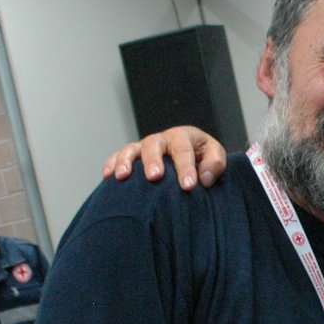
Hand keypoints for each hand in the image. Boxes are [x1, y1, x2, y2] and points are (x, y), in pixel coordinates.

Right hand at [102, 127, 227, 189]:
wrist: (190, 156)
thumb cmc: (202, 158)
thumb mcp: (215, 156)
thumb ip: (214, 164)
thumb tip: (204, 178)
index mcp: (183, 136)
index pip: (183, 150)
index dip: (186, 168)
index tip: (188, 186)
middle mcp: (161, 139)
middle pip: (154, 145)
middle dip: (153, 161)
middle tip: (155, 177)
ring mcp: (144, 147)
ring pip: (132, 149)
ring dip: (126, 161)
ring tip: (123, 176)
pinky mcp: (132, 156)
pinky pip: (117, 156)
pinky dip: (111, 164)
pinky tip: (108, 177)